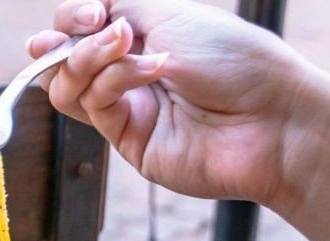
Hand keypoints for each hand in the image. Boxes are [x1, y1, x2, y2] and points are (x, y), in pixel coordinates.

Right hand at [29, 0, 310, 206]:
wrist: (270, 116)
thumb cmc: (233, 58)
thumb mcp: (170, 13)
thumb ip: (118, 8)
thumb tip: (82, 13)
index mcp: (142, 35)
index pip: (81, 26)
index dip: (73, 15)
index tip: (93, 10)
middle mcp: (128, 72)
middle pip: (63, 57)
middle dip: (60, 40)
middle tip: (85, 26)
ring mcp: (126, 108)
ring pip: (67, 86)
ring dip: (88, 57)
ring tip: (124, 44)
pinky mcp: (126, 139)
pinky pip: (94, 105)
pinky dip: (116, 80)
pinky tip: (151, 70)